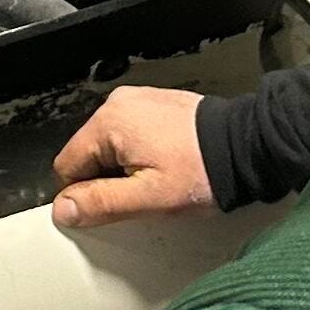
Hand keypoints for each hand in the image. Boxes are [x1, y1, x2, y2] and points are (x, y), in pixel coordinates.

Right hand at [51, 86, 212, 226]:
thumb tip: (62, 209)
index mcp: (109, 123)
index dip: (85, 194)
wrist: (247, 146)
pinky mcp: (156, 104)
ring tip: (161, 177)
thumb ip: (100, 203)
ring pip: (111, 145)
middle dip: (109, 178)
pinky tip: (168, 163)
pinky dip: (143, 152)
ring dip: (127, 166)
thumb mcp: (148, 198)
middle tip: (145, 193)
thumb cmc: (203, 171)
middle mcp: (119, 103)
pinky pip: (132, 133)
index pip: (67, 166)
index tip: (113, 206)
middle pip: (89, 154)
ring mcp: (139, 100)